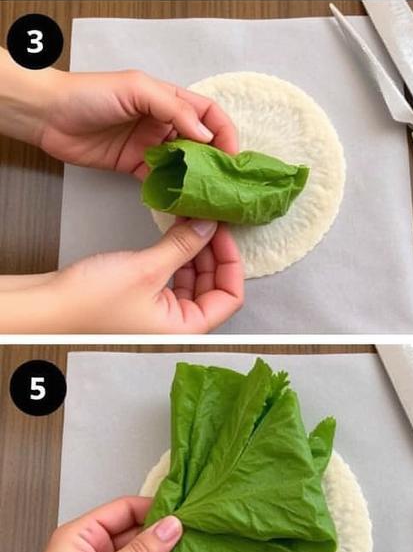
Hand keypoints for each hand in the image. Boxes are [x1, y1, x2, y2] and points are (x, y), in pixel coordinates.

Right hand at [1, 219, 244, 333]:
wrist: (43, 307)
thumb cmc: (89, 301)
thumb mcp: (147, 269)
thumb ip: (183, 247)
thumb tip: (210, 226)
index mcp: (185, 329)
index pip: (230, 297)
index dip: (231, 263)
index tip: (223, 233)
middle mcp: (175, 325)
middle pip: (213, 286)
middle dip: (213, 253)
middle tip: (210, 222)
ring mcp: (158, 313)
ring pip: (193, 280)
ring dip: (194, 251)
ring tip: (193, 223)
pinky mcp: (142, 300)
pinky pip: (172, 277)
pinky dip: (176, 256)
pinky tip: (175, 234)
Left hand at [37, 69, 237, 176]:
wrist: (46, 114)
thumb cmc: (89, 93)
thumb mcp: (138, 89)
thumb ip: (175, 110)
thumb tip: (207, 136)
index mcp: (169, 99)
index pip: (209, 115)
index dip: (225, 133)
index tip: (232, 156)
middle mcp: (164, 122)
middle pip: (201, 142)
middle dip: (216, 160)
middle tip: (224, 182)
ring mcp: (150, 145)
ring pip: (184, 163)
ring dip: (196, 178)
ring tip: (207, 195)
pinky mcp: (134, 165)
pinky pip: (161, 180)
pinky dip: (173, 190)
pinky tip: (180, 200)